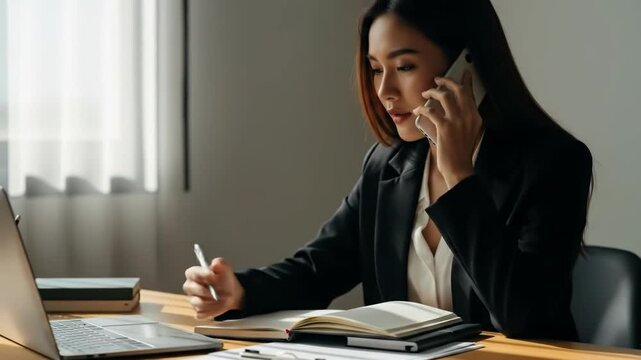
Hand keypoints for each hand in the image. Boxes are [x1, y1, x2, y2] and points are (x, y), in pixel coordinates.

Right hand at [183, 257, 244, 318]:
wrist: (232, 294)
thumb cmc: (225, 279)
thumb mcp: (226, 269)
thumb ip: (220, 264)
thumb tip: (215, 263)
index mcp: (195, 274)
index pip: (191, 272)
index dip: (201, 274)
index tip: (213, 276)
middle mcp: (191, 287)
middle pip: (190, 288)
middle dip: (204, 290)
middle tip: (216, 291)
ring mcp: (193, 300)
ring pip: (196, 302)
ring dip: (210, 302)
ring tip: (222, 299)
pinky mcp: (199, 312)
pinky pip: (201, 313)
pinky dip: (211, 311)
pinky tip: (219, 306)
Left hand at [412, 70, 482, 188]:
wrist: (459, 168)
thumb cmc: (460, 153)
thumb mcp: (468, 133)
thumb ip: (463, 119)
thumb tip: (450, 107)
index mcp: (475, 117)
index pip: (470, 94)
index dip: (466, 81)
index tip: (464, 72)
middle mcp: (468, 116)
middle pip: (458, 90)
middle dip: (447, 81)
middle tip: (438, 79)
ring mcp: (457, 121)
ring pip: (444, 97)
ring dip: (433, 91)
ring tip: (426, 92)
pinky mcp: (445, 128)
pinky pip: (431, 110)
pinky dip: (422, 107)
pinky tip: (418, 109)